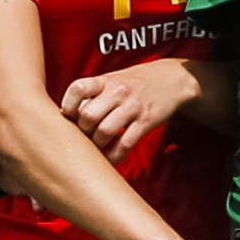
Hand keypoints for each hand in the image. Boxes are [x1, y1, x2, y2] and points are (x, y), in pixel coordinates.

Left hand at [60, 57, 199, 165]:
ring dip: (96, 146)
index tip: (67, 118)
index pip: (77, 89)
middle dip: (81, 132)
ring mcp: (133, 106)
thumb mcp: (112, 81)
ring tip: (95, 150)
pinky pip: (125, 144)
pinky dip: (114, 156)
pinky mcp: (146, 121)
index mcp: (105, 80)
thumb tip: (67, 119)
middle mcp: (117, 91)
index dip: (67, 106)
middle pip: (88, 115)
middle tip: (83, 139)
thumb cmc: (134, 83)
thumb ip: (91, 96)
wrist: (172, 79)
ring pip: (104, 131)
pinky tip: (110, 160)